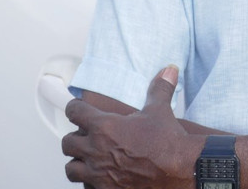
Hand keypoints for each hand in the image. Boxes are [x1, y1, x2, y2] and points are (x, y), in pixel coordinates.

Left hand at [63, 66, 199, 188]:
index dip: (75, 108)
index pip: (74, 112)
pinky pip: (86, 188)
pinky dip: (90, 182)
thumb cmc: (167, 142)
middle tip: (85, 137)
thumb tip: (169, 70)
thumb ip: (159, 88)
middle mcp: (96, 150)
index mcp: (104, 127)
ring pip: (71, 169)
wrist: (180, 171)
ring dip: (78, 163)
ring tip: (88, 160)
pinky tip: (101, 177)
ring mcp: (99, 174)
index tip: (78, 109)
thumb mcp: (160, 110)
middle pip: (67, 143)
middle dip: (74, 138)